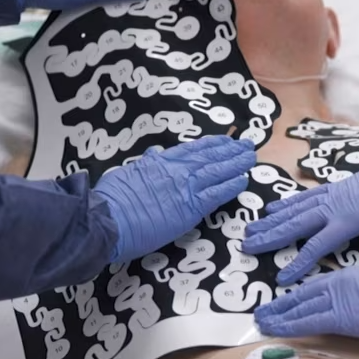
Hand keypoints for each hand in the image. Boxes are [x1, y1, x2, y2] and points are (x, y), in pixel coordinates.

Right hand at [94, 136, 255, 262]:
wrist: (107, 219)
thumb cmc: (110, 201)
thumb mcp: (125, 173)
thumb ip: (143, 165)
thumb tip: (153, 154)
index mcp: (159, 162)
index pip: (191, 150)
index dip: (211, 144)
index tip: (224, 140)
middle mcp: (175, 170)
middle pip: (209, 156)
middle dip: (229, 149)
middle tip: (246, 144)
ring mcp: (185, 187)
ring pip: (217, 171)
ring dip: (236, 163)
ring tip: (250, 157)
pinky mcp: (190, 207)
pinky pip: (217, 194)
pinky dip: (231, 186)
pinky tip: (243, 180)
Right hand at [242, 129, 358, 285]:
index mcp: (349, 219)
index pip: (317, 245)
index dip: (299, 263)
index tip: (282, 278)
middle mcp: (335, 205)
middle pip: (296, 223)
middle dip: (272, 236)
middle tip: (247, 245)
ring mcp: (335, 193)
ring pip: (297, 207)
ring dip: (274, 218)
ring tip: (252, 227)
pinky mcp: (338, 186)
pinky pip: (306, 195)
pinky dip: (289, 202)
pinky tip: (277, 207)